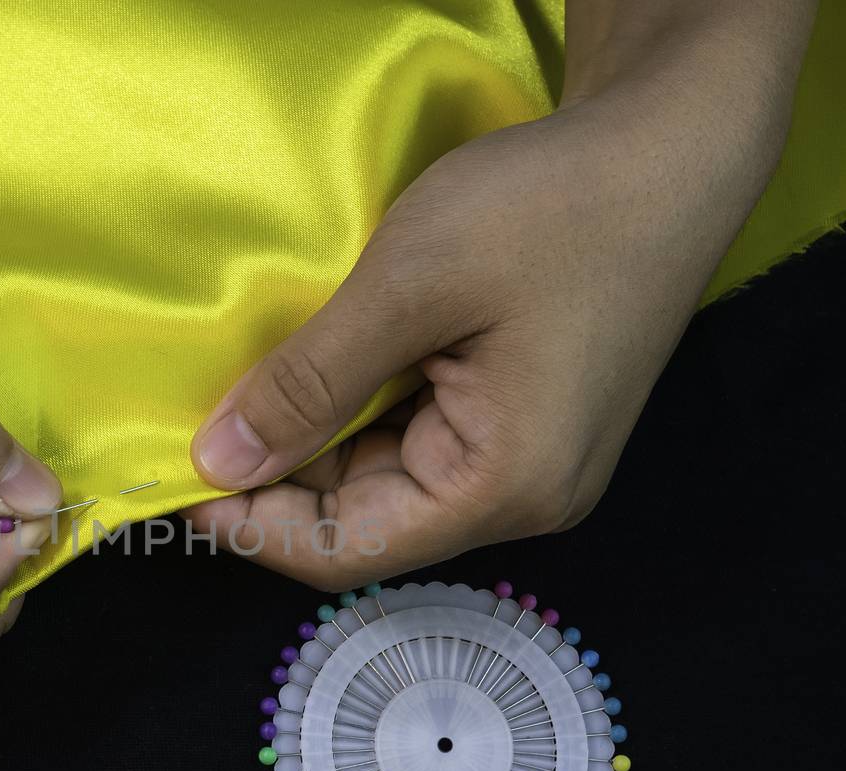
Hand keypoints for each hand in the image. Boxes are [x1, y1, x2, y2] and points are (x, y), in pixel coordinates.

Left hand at [185, 50, 800, 589]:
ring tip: (250, 385)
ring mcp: (530, 463)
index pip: (346, 549)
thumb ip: (309, 383)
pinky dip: (359, 411)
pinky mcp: (524, 423)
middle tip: (199, 416)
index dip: (250, 524)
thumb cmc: (552, 208)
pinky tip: (319, 367)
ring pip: (386, 481)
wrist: (670, 146)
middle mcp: (523, 499)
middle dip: (277, 477)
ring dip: (315, 440)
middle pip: (365, 521)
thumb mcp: (410, 285)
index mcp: (505, 487)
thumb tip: (217, 461)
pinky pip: (419, 442)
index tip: (175, 474)